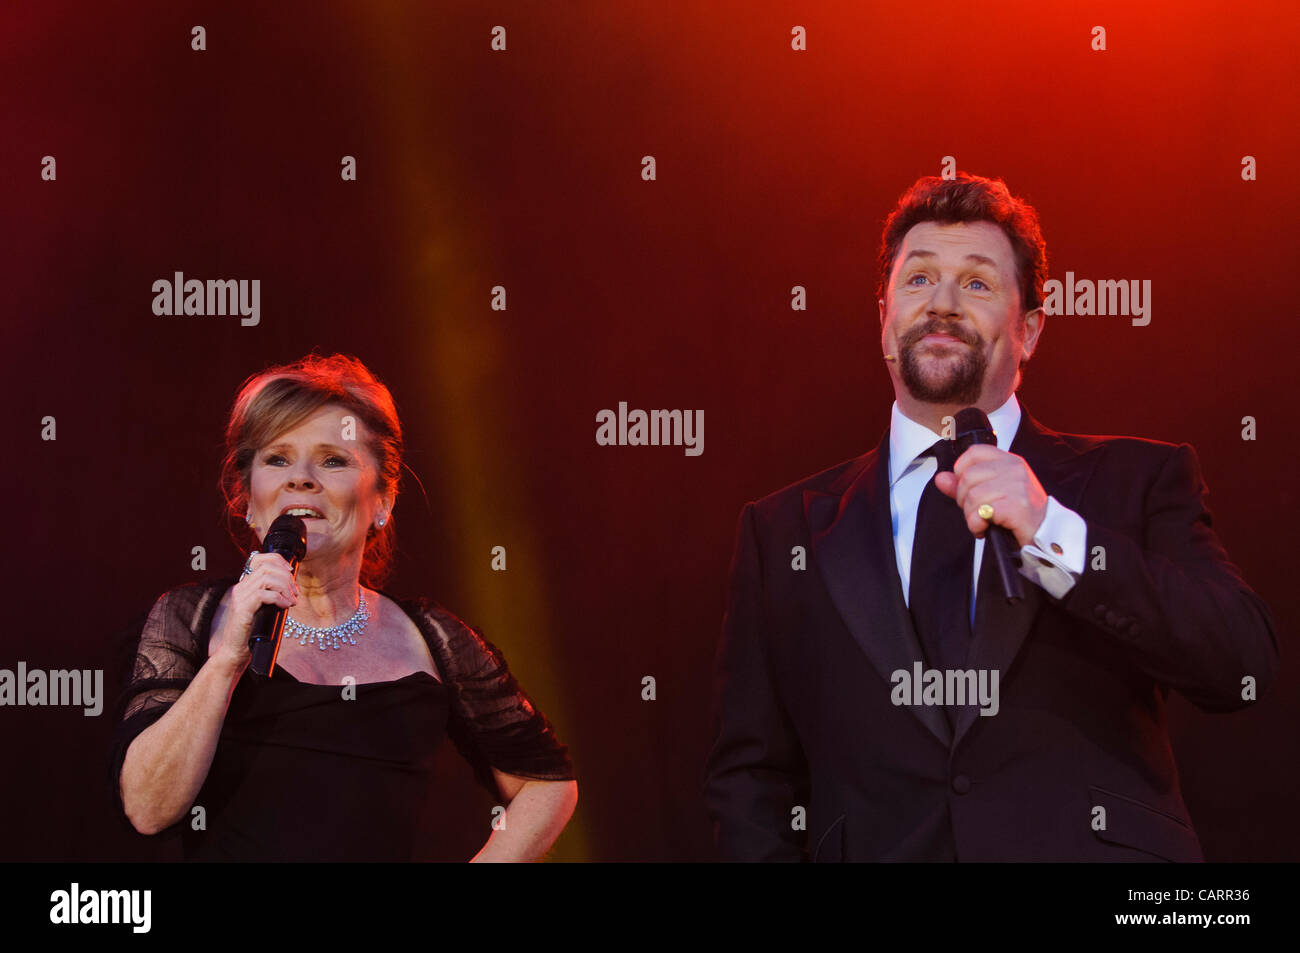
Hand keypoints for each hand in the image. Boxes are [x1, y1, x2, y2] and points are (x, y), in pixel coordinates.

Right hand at [209, 553, 298, 671]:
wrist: (236, 650)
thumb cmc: (252, 631)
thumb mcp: (264, 608)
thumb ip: (273, 594)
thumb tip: (293, 586)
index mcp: (245, 584)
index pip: (259, 559)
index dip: (278, 561)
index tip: (292, 572)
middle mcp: (241, 587)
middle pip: (267, 567)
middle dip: (286, 577)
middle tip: (295, 592)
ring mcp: (240, 597)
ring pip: (266, 578)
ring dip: (285, 587)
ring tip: (292, 600)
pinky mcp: (242, 608)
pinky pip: (263, 594)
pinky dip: (279, 598)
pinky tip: (285, 606)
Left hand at [933, 445, 1048, 548]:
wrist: (1046, 534)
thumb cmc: (1020, 514)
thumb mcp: (992, 493)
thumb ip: (964, 485)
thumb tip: (941, 478)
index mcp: (1009, 461)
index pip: (974, 452)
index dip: (961, 471)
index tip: (967, 488)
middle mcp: (1014, 469)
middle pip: (968, 477)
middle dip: (964, 500)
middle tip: (977, 512)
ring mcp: (1017, 486)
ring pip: (972, 496)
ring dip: (971, 516)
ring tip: (984, 522)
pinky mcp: (1017, 506)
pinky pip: (981, 512)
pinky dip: (977, 525)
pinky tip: (986, 528)